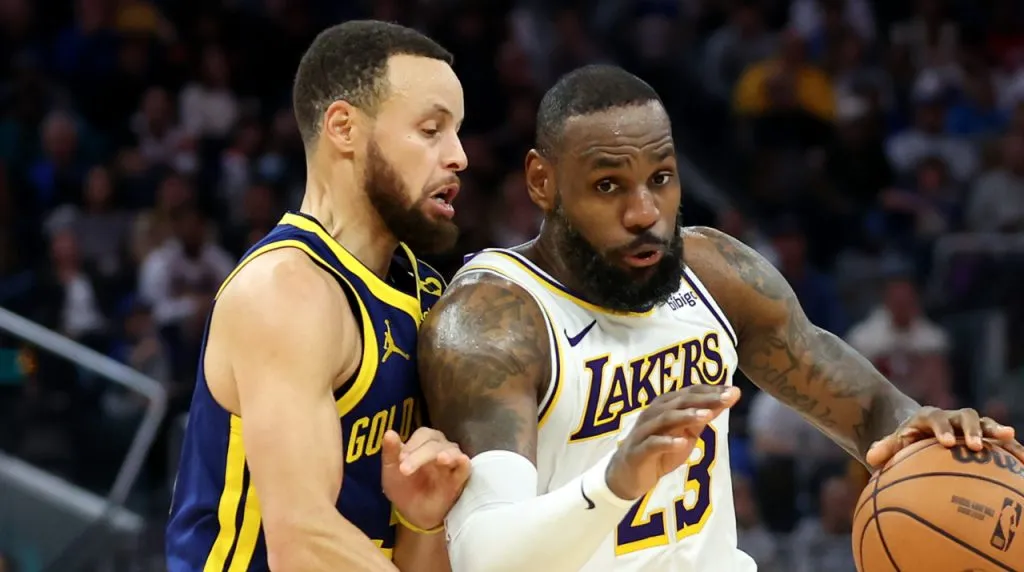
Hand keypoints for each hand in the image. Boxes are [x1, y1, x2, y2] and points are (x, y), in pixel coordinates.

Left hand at [381, 427, 470, 531]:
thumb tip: (389, 433)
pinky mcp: (459, 478)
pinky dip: (463, 462)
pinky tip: (461, 461)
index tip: (400, 459)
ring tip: (441, 460)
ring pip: (452, 451)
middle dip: (420, 455)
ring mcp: (451, 462)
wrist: (413, 514)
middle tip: (405, 470)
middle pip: (435, 443)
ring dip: (446, 454)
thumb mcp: (391, 471)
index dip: (413, 444)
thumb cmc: (403, 488)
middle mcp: (440, 448)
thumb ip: (390, 452)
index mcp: (423, 443)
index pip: (423, 434)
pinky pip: (465, 467)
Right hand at [605, 385, 740, 499]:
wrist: (629, 475)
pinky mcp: (638, 451)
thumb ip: (704, 416)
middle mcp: (654, 413)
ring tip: (707, 416)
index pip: (690, 392)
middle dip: (704, 399)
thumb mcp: (687, 433)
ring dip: (686, 415)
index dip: (711, 390)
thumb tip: (730, 397)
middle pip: (680, 401)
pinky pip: (653, 444)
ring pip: (666, 418)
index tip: (733, 391)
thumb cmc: (661, 450)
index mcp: (666, 405)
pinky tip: (682, 443)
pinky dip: (667, 442)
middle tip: (726, 398)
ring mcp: (644, 431)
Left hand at [866, 406, 1023, 467]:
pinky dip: (1012, 446)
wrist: (921, 431)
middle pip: (965, 416)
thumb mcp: (893, 444)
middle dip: (971, 429)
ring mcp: (969, 425)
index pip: (934, 419)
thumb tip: (870, 457)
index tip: (946, 443)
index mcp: (928, 417)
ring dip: (996, 430)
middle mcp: (951, 417)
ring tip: (1010, 439)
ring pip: (985, 423)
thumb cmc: (906, 442)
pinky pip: (1000, 440)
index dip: (941, 429)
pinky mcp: (983, 435)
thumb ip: (884, 449)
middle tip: (976, 444)